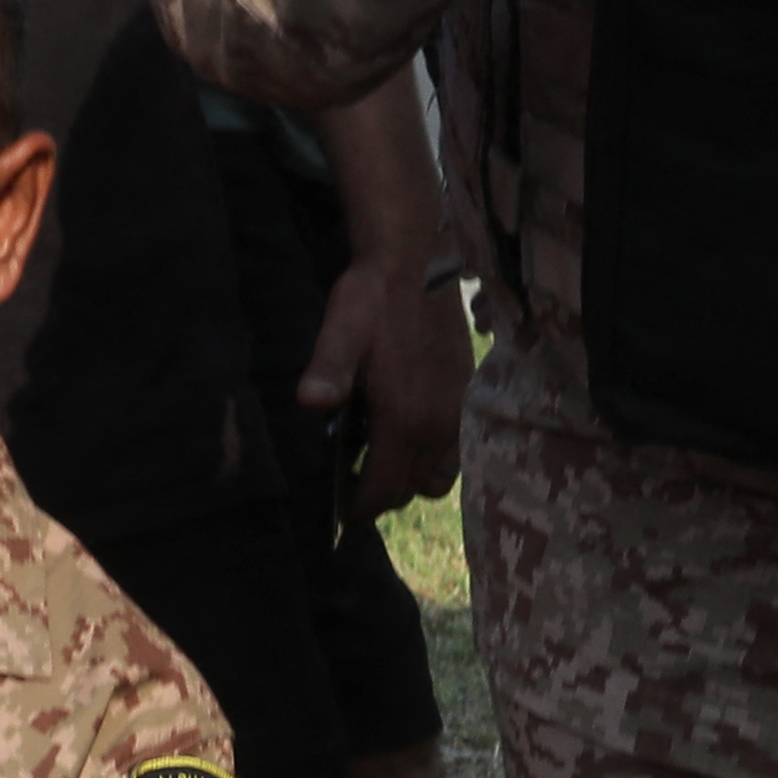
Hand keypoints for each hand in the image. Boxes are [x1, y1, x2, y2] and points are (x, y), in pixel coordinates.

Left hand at [296, 256, 468, 519]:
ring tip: (381, 463)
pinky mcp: (466, 403)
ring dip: (407, 481)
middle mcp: (437, 428)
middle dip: (379, 496)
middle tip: (352, 485)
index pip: (381, 490)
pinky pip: (453, 457)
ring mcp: (456, 417)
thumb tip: (311, 401)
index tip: (341, 513)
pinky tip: (408, 438)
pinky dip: (431, 462)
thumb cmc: (372, 299)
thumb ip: (329, 370)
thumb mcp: (341, 330)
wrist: (419, 264)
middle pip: (407, 491)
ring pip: (434, 479)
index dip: (358, 508)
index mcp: (404, 419)